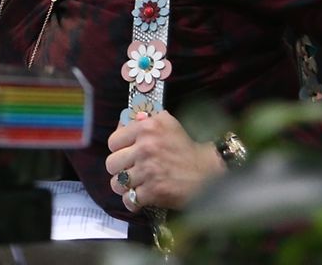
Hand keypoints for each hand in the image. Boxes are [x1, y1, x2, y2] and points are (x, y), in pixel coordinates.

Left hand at [104, 110, 224, 211]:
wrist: (210, 172)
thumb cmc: (188, 147)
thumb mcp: (168, 123)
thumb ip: (146, 119)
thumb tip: (128, 120)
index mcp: (146, 128)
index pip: (113, 142)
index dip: (118, 149)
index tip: (125, 153)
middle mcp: (145, 148)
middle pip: (111, 163)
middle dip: (119, 169)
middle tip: (129, 170)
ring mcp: (148, 171)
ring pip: (117, 183)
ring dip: (124, 186)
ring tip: (134, 185)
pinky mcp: (153, 192)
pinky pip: (129, 200)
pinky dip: (133, 202)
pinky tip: (139, 198)